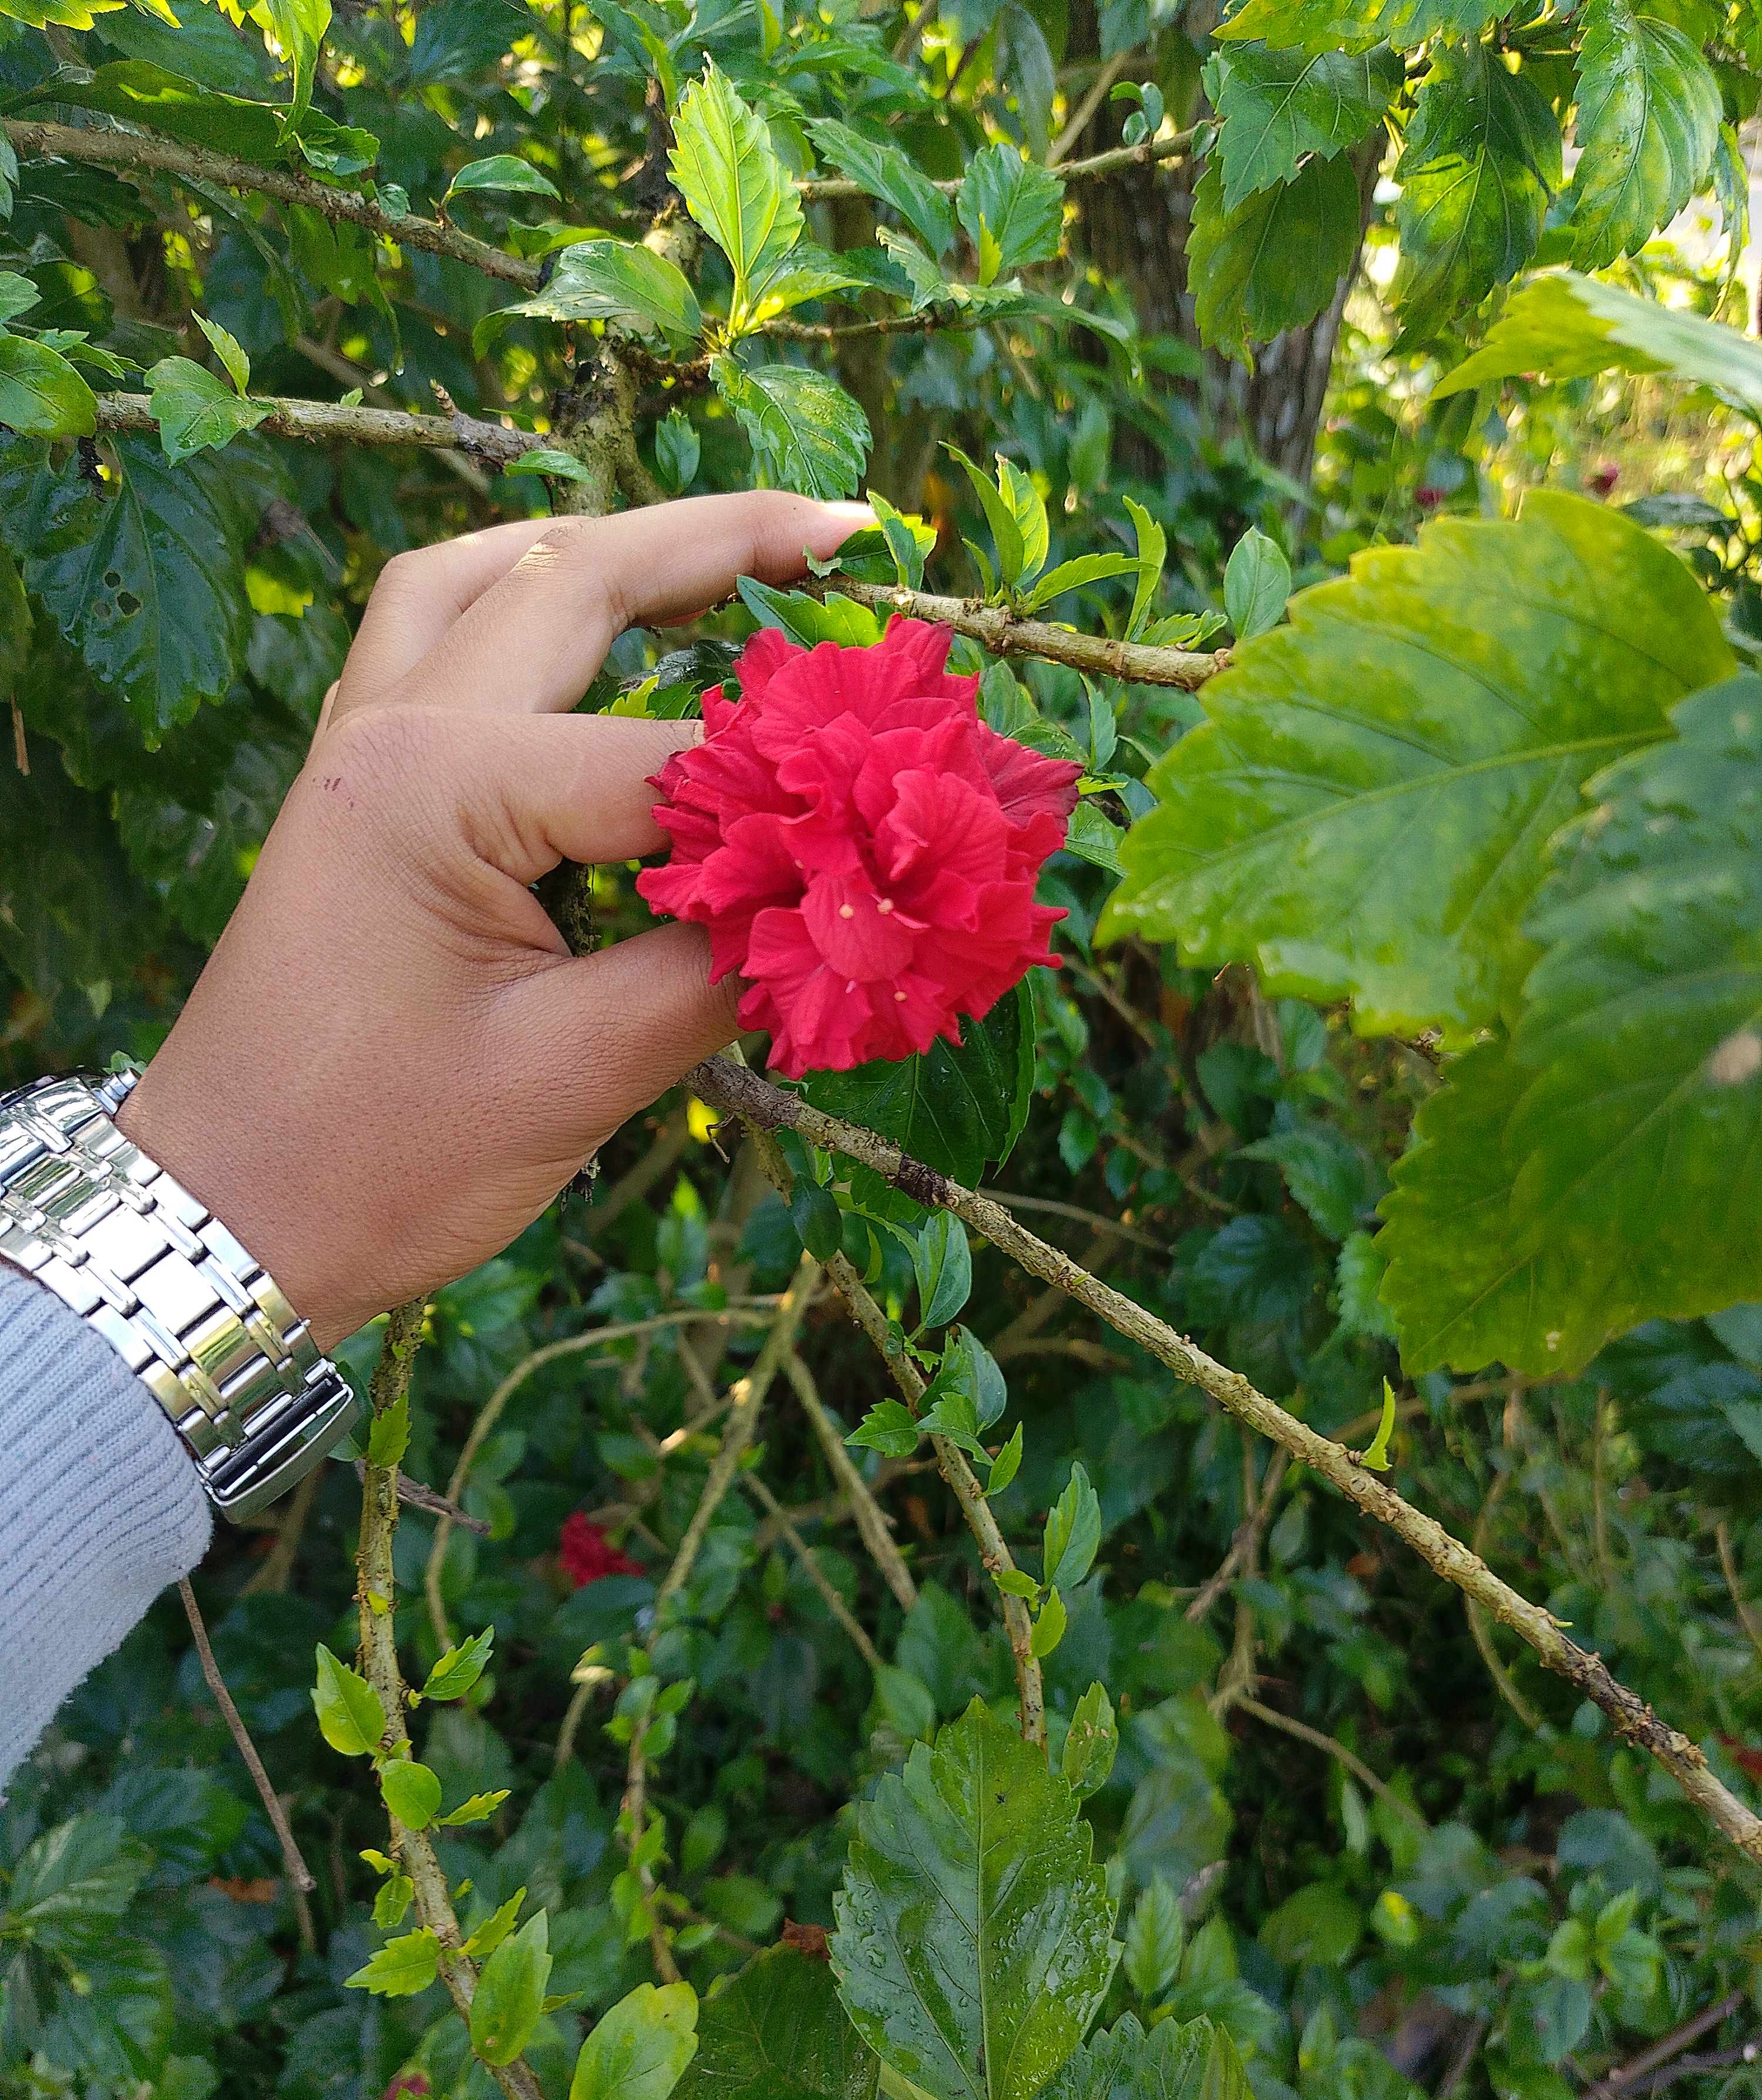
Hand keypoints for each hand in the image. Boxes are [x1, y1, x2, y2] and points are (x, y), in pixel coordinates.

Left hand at [116, 492, 869, 1350]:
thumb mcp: (570, 1078)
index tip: (907, 804)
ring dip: (608, 549)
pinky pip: (435, 640)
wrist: (220, 1215)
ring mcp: (357, 749)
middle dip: (718, 541)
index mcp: (438, 785)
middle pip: (572, 580)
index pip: (668, 759)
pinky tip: (589, 623)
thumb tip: (851, 908)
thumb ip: (717, 974)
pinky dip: (524, 604)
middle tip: (849, 529)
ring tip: (727, 548)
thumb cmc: (374, 1163)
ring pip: (483, 580)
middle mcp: (390, 730)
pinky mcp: (353, 791)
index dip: (797, 785)